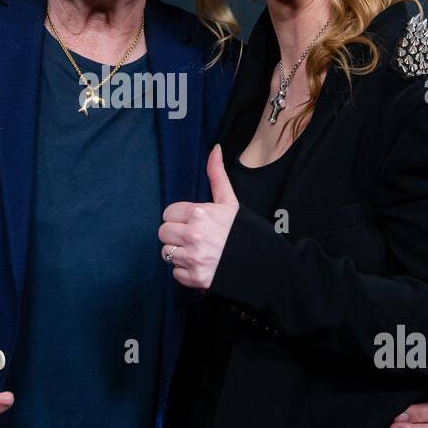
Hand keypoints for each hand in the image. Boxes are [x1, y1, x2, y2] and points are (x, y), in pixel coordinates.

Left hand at [159, 144, 239, 289]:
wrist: (263, 264)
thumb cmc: (244, 231)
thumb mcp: (230, 202)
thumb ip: (217, 175)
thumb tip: (214, 148)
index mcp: (200, 213)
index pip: (168, 213)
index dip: (179, 218)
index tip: (191, 222)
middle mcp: (194, 235)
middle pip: (163, 233)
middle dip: (175, 235)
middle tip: (193, 238)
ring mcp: (193, 258)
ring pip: (167, 253)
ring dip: (179, 254)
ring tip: (198, 251)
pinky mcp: (195, 278)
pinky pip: (175, 273)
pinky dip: (186, 272)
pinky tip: (202, 265)